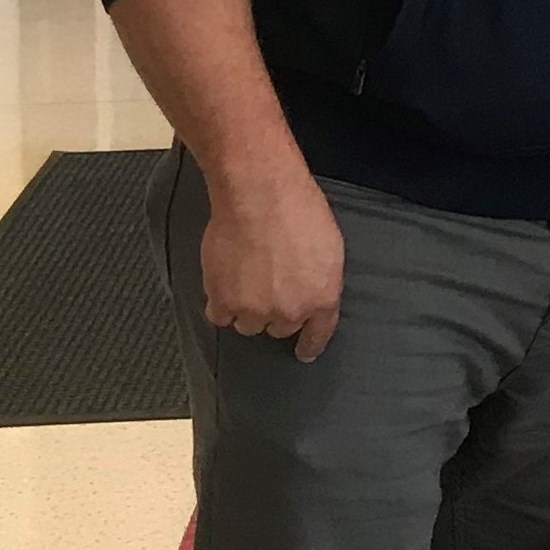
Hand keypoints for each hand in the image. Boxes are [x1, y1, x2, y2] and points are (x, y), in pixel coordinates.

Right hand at [201, 164, 345, 363]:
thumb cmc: (298, 210)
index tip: (304, 353)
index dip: (310, 345)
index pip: (319, 333)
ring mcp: (255, 310)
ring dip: (247, 308)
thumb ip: (320, 278)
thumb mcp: (329, 247)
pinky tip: (223, 284)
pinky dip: (220, 303)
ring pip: (248, 324)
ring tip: (244, 278)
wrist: (260, 196)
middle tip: (268, 285)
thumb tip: (309, 290)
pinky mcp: (223, 301)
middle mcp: (290, 311)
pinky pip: (219, 315)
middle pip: (280, 327)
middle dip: (275, 311)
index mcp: (322, 298)